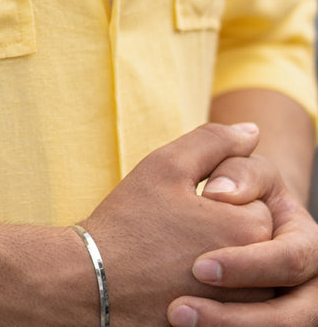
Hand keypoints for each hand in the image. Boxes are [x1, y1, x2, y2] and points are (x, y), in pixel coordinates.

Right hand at [82, 123, 273, 326]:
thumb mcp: (166, 165)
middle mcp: (256, 277)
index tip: (183, 206)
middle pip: (254, 237)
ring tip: (175, 256)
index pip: (256, 199)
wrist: (94, 285)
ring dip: (220, 259)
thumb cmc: (129, 222)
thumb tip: (251, 132)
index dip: (216, 196)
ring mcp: (239, 310)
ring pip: (245, 272)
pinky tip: (176, 281)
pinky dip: (209, 290)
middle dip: (222, 228)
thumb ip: (213, 141)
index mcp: (248, 229)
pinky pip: (229, 300)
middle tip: (176, 231)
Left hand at [167, 152, 317, 326]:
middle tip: (179, 311)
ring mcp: (291, 310)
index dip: (247, 267)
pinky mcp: (266, 319)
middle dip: (234, 317)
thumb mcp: (241, 172)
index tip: (197, 268)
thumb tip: (218, 193)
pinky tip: (186, 326)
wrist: (231, 214)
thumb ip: (237, 171)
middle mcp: (308, 285)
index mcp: (308, 244)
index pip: (289, 261)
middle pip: (289, 317)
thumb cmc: (237, 188)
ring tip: (177, 318)